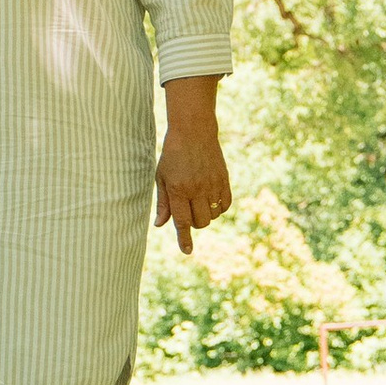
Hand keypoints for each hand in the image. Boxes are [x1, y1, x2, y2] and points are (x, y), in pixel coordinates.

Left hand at [155, 125, 230, 254]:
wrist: (193, 132)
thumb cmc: (172, 156)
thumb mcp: (161, 177)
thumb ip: (163, 203)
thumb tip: (160, 225)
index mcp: (178, 189)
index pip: (182, 221)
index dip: (184, 239)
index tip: (187, 251)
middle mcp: (196, 189)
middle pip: (200, 223)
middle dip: (194, 223)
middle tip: (188, 209)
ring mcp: (212, 185)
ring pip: (213, 216)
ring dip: (206, 215)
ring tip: (198, 201)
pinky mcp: (224, 180)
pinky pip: (225, 205)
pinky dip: (219, 208)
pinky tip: (211, 199)